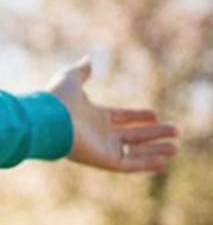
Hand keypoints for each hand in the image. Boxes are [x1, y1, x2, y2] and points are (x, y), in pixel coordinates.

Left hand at [47, 55, 177, 173]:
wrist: (48, 119)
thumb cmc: (58, 99)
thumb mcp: (71, 79)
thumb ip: (82, 71)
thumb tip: (88, 59)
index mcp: (93, 117)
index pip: (120, 118)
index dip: (137, 116)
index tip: (155, 114)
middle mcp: (100, 134)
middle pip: (132, 135)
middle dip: (154, 134)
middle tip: (176, 130)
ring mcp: (103, 148)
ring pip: (135, 151)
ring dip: (155, 150)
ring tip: (176, 149)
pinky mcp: (104, 160)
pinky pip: (129, 165)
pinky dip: (146, 163)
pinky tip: (163, 161)